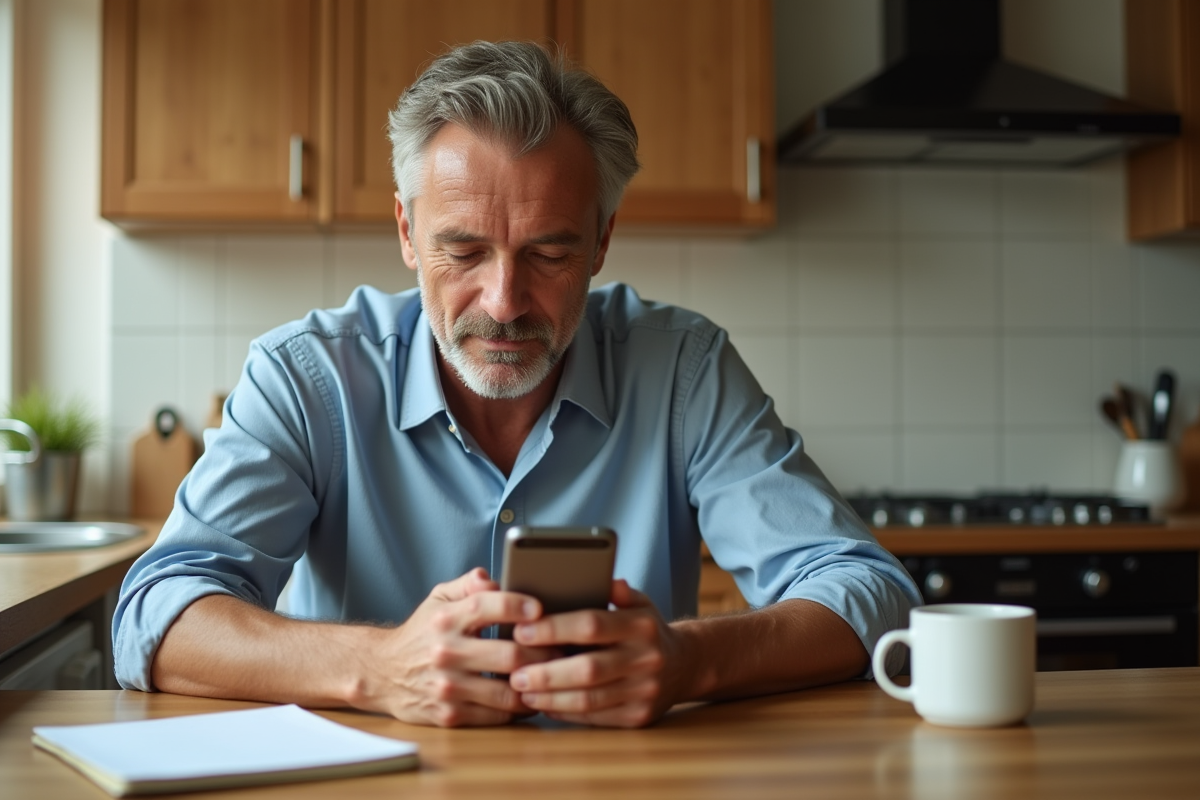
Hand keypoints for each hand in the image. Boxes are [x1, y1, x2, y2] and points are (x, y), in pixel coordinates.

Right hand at [357, 568, 557, 726]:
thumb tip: (493, 578)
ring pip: (507, 690)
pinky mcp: (448, 715)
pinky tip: (530, 697)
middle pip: (510, 653)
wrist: (381, 673)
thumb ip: (468, 584)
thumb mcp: (437, 599)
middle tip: (563, 650)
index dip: (520, 605)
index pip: (490, 605)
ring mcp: (447, 687)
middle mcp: (446, 652)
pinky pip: (496, 715)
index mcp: (447, 619)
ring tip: (553, 677)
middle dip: (544, 653)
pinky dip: (519, 709)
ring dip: (536, 685)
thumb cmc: (420, 633)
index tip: (541, 609)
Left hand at [507, 580, 692, 727]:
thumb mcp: (640, 603)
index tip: (521, 630)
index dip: (554, 629)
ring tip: (521, 690)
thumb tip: (600, 577)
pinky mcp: (639, 716)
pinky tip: (543, 704)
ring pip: (589, 699)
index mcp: (641, 625)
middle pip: (588, 668)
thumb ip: (617, 591)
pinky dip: (565, 712)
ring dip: (550, 696)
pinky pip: (595, 717)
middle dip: (546, 671)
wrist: (686, 665)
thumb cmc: (647, 630)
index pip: (592, 625)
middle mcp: (646, 659)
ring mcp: (644, 691)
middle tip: (514, 671)